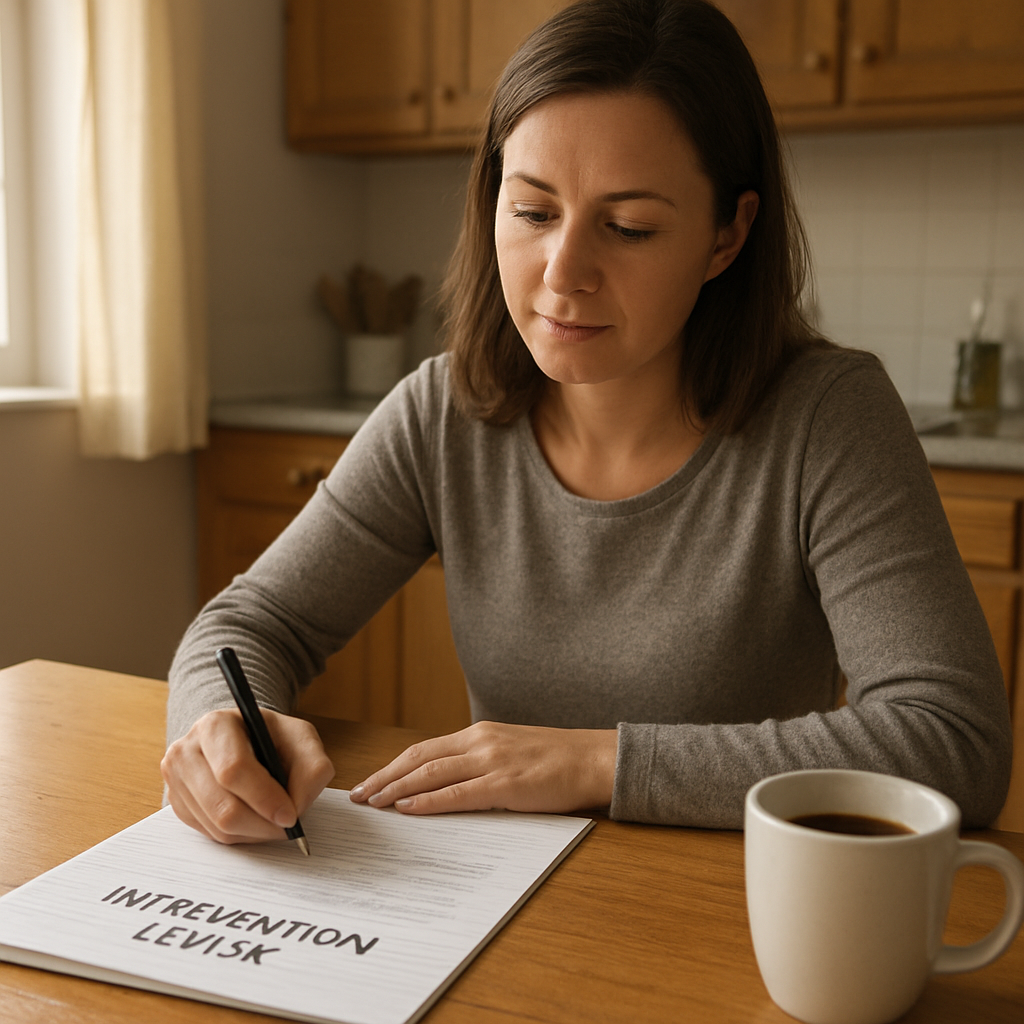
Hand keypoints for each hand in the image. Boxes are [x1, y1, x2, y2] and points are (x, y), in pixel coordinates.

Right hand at [161, 707, 334, 843]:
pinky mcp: (177, 805)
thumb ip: (312, 768)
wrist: (242, 738)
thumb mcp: (302, 738)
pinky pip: (210, 834)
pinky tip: (253, 817)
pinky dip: (240, 834)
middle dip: (263, 824)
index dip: (265, 798)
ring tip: (273, 819)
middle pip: (223, 807)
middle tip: (287, 826)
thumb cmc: (271, 737)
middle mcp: (186, 751)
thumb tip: (296, 808)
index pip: (234, 770)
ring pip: (217, 827)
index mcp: (215, 725)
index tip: (290, 815)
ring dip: (254, 832)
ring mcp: (176, 781)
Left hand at [349, 721, 616, 814]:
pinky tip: (408, 810)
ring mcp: (492, 761)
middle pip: (419, 758)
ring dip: (397, 789)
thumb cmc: (558, 760)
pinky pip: (458, 794)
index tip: (371, 781)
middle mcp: (480, 741)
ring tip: (373, 803)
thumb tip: (449, 784)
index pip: (424, 749)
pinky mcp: (506, 784)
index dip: (393, 766)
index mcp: (480, 734)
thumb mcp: (512, 751)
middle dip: (384, 777)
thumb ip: (481, 762)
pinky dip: (428, 801)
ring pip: (431, 774)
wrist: (595, 759)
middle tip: (357, 795)